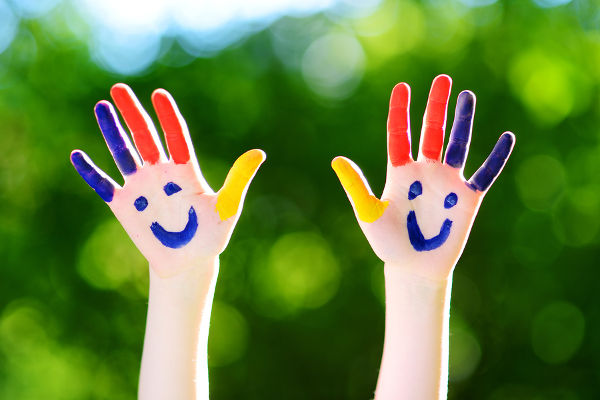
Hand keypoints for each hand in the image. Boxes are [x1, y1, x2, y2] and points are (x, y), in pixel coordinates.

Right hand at [71, 84, 264, 277]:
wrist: (189, 263)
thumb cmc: (211, 236)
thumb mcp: (227, 208)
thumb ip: (238, 180)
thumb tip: (259, 153)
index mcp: (186, 171)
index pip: (176, 136)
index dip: (168, 116)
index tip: (159, 94)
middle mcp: (161, 174)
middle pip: (145, 136)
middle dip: (133, 113)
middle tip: (120, 88)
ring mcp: (141, 188)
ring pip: (123, 153)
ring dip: (111, 131)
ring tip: (102, 107)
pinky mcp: (124, 206)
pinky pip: (103, 185)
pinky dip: (91, 172)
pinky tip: (77, 155)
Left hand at [332, 75, 513, 280]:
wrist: (413, 268)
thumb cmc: (388, 243)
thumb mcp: (369, 213)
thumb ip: (356, 187)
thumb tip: (336, 160)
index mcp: (399, 172)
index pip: (400, 134)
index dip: (400, 111)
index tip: (402, 87)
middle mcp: (424, 172)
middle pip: (431, 131)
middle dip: (436, 106)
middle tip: (443, 79)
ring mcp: (447, 183)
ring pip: (457, 145)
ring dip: (462, 121)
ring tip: (466, 96)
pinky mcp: (468, 198)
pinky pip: (485, 173)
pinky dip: (496, 157)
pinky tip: (506, 137)